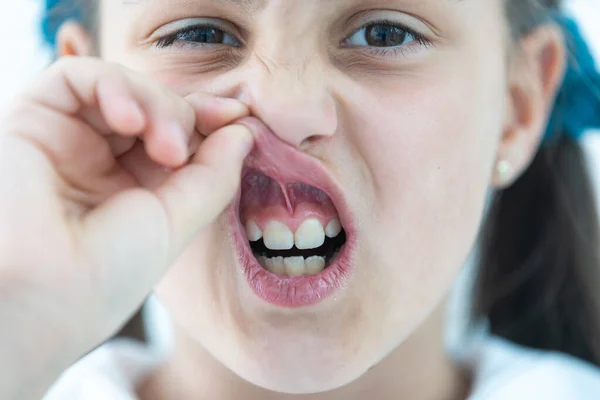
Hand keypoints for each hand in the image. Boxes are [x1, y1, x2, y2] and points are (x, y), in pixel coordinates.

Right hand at [0, 56, 252, 398]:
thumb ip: (213, 173)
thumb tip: (242, 131)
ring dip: (155, 104)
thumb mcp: (177, 221)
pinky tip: (130, 119)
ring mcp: (68, 139)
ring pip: (123, 88)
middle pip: (154, 107)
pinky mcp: (33, 120)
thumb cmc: (106, 273)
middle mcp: (101, 161)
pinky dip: (113, 86)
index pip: (176, 135)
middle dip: (183, 116)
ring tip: (164, 144)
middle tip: (183, 150)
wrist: (39, 297)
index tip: (240, 116)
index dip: (209, 121)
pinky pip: (76, 77)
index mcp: (134, 188)